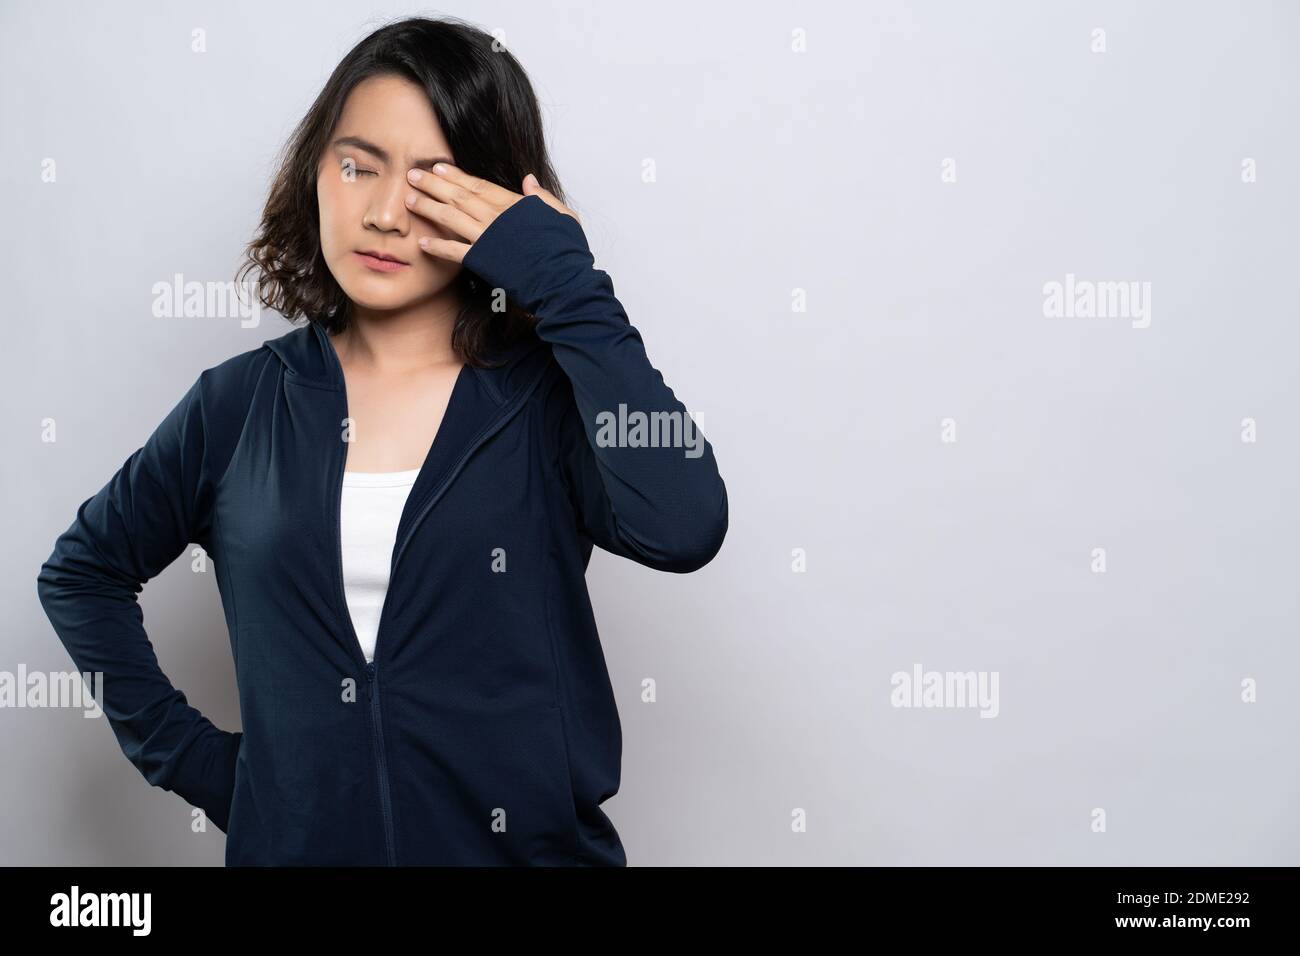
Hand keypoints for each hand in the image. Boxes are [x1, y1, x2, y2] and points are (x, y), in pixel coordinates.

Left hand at [404, 164, 579, 263]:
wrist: (565, 281)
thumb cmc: (568, 252)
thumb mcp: (564, 217)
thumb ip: (543, 198)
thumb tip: (529, 180)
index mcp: (516, 205)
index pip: (480, 185)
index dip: (457, 175)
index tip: (439, 166)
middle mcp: (497, 218)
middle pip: (459, 195)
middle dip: (434, 183)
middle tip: (413, 174)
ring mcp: (488, 238)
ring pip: (451, 217)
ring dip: (428, 207)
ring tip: (409, 199)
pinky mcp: (483, 261)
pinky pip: (454, 251)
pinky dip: (437, 247)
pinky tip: (421, 242)